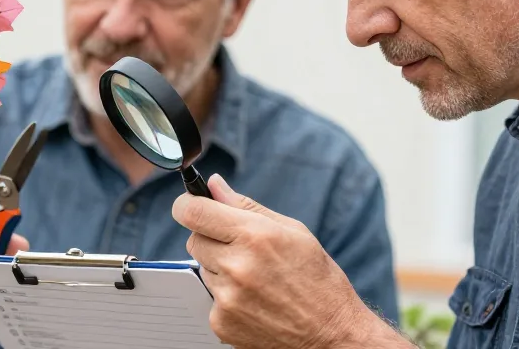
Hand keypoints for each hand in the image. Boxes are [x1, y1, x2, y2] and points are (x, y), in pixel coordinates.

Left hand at [172, 175, 391, 348]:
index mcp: (254, 236)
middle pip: (194, 239)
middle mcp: (236, 266)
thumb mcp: (292, 231)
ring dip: (219, 268)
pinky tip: (253, 300)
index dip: (186, 205)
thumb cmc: (318, 280)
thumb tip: (214, 185)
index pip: (193, 212)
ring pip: (202, 268)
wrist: (331, 334)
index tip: (190, 205)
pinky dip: (224, 296)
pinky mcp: (221, 323)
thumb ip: (246, 206)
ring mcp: (227, 298)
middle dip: (210, 237)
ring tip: (254, 278)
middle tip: (240, 248)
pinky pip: (209, 297)